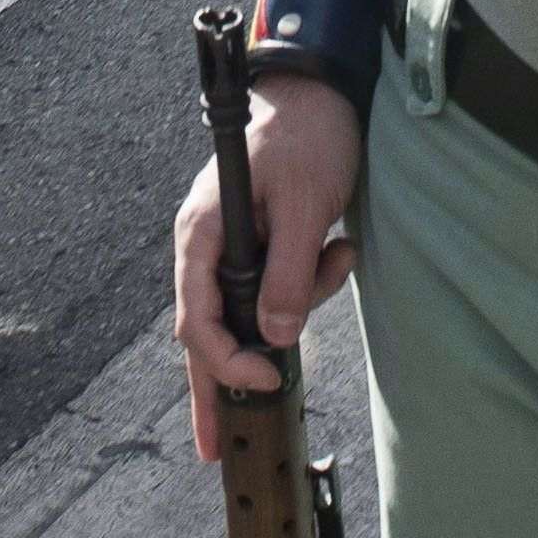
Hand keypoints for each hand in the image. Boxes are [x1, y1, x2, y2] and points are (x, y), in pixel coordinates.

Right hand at [170, 72, 362, 460]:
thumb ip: (287, 274)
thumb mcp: (303, 206)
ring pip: (252, 308)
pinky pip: (278, 284)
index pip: (197, 318)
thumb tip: (275, 337)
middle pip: (206, 331)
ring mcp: (231, 245)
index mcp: (202, 233)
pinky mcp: (260, 243)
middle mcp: (206, 244)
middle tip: (214, 446)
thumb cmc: (305, 136)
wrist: (321, 90)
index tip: (265, 380)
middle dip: (216, 387)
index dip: (226, 362)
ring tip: (338, 255)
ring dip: (300, 301)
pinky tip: (340, 246)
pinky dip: (313, 278)